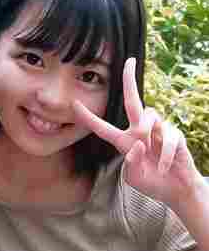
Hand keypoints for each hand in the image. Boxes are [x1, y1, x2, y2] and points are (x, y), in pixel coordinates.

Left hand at [72, 57, 200, 209]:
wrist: (175, 188)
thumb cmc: (151, 182)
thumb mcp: (134, 178)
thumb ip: (131, 164)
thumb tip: (138, 145)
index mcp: (124, 142)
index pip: (102, 128)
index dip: (88, 118)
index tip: (74, 104)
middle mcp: (140, 131)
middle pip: (133, 101)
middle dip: (129, 80)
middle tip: (128, 61)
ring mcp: (158, 130)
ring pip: (150, 117)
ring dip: (150, 138)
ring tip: (155, 163)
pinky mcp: (175, 134)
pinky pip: (167, 139)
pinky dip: (165, 157)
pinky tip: (165, 167)